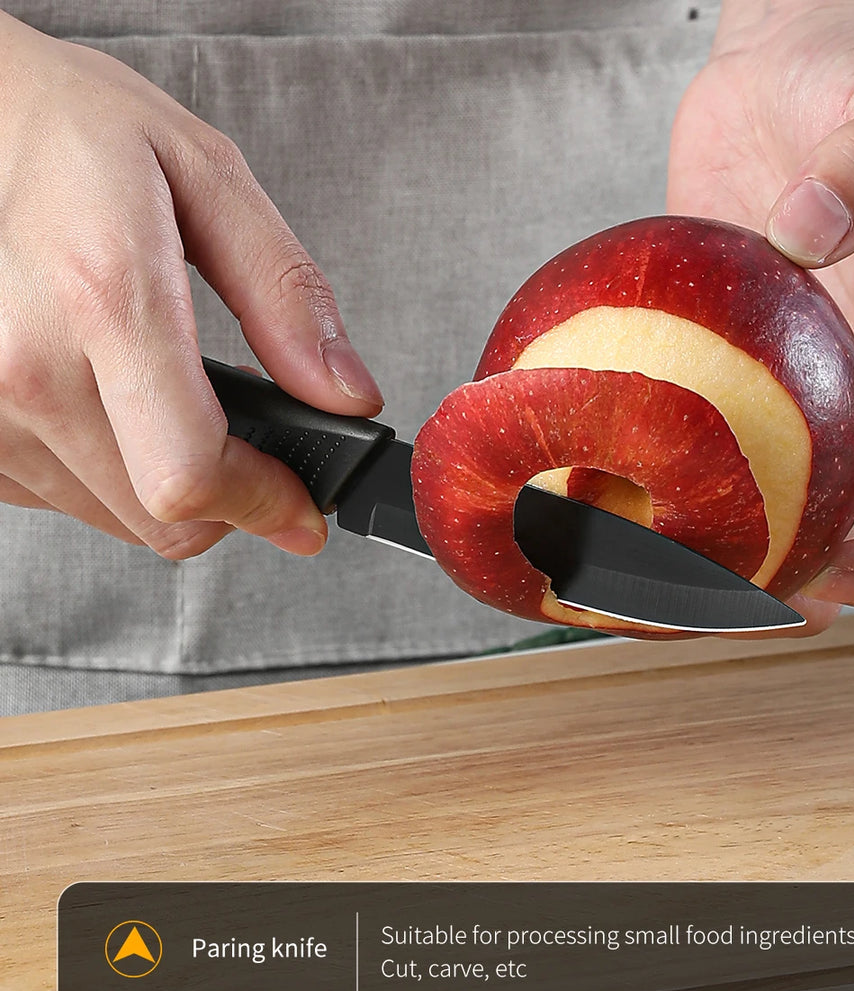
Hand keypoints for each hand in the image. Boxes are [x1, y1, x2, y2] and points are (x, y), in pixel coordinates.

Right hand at [0, 13, 382, 557]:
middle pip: (161, 517)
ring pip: (121, 518)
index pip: (188, 473)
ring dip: (173, 482)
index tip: (301, 502)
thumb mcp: (209, 181)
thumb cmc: (78, 134)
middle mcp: (23, 363)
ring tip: (178, 401)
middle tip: (256, 447)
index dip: (262, 503)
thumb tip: (345, 394)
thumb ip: (288, 300)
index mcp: (102, 295)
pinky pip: (69, 498)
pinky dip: (117, 471)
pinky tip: (123, 406)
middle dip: (232, 496)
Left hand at [668, 0, 853, 631]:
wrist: (788, 71)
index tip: (832, 573)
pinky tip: (565, 486)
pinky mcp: (705, 373)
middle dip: (772, 600)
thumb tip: (809, 227)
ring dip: (689, 565)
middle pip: (832, 551)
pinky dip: (624, 482)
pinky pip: (670, 450)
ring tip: (613, 576)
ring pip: (746, 521)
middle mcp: (851, 410)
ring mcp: (775, 400)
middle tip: (689, 604)